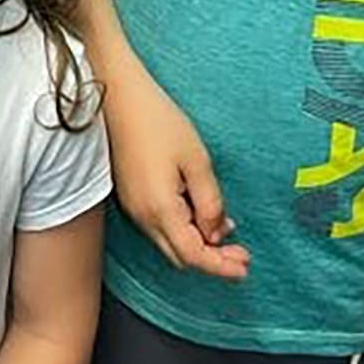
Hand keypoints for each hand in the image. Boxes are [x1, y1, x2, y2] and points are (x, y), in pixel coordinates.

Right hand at [107, 76, 248, 278]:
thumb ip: (210, 202)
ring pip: (169, 243)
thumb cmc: (157, 121)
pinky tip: (200, 214)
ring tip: (226, 230)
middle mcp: (142, 215)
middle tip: (240, 252)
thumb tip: (216, 231)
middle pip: (180, 256)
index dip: (221, 266)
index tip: (244, 267)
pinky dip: (182, 229)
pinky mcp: (130, 197)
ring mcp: (133, 207)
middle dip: (212, 259)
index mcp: (160, 208)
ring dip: (198, 243)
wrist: (119, 97)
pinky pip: (159, 227)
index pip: (194, 254)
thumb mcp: (197, 160)